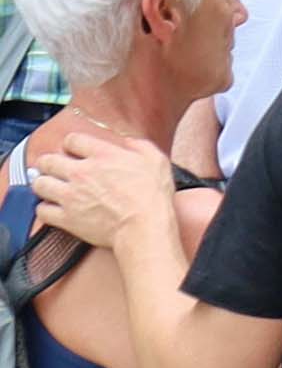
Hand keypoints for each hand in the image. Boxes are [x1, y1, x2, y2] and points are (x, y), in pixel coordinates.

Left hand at [26, 115, 183, 252]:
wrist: (144, 226)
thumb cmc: (153, 196)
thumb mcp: (156, 161)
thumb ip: (139, 146)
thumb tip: (128, 142)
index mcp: (102, 155)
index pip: (72, 140)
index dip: (72, 144)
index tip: (75, 151)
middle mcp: (81, 172)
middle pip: (48, 160)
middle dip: (49, 163)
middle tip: (54, 168)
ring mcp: (71, 196)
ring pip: (39, 184)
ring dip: (44, 184)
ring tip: (51, 187)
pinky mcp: (66, 217)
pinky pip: (42, 210)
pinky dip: (45, 209)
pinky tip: (54, 208)